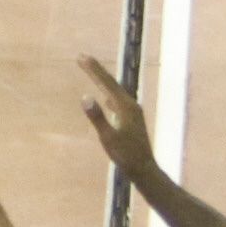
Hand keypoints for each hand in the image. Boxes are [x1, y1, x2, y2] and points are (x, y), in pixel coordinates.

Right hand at [76, 55, 154, 176]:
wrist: (144, 169)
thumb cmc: (125, 155)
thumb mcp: (108, 137)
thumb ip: (97, 117)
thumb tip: (85, 96)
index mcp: (125, 106)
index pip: (106, 83)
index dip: (93, 70)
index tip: (81, 57)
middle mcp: (131, 104)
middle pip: (111, 83)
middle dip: (96, 70)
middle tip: (82, 58)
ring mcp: (133, 111)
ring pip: (115, 90)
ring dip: (102, 81)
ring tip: (92, 72)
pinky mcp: (132, 118)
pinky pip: (117, 100)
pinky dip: (108, 93)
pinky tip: (106, 97)